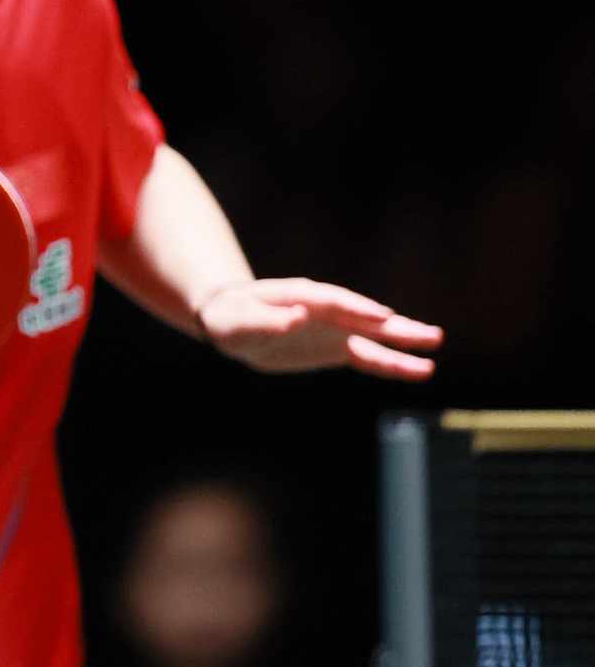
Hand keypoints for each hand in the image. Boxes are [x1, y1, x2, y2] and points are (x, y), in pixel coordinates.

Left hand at [196, 278, 441, 379]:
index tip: (382, 316)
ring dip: (402, 344)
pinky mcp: (335, 349)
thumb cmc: (232, 317)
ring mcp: (334, 329)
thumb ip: (267, 320)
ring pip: (373, 337)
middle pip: (364, 317)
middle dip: (395, 326)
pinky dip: (390, 364)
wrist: (232, 325)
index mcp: (302, 296)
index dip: (357, 308)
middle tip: (430, 335)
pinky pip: (367, 357)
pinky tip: (417, 370)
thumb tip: (297, 315)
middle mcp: (325, 311)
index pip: (334, 302)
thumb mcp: (240, 320)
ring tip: (434, 348)